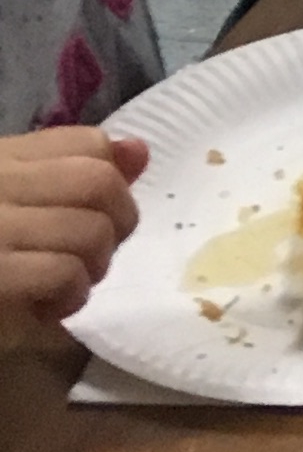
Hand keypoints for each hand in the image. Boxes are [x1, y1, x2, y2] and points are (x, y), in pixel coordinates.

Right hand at [0, 127, 147, 333]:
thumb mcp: (11, 203)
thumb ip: (69, 172)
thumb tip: (138, 151)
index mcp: (0, 159)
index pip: (89, 144)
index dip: (112, 182)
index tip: (96, 214)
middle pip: (100, 184)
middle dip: (114, 226)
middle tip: (88, 256)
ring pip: (91, 233)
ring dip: (90, 270)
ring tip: (61, 284)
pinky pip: (64, 275)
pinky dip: (68, 298)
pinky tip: (43, 307)